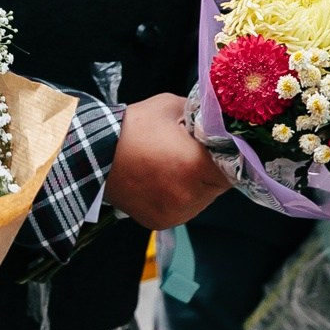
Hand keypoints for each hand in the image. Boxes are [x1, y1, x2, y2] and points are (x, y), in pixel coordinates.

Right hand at [105, 92, 228, 229]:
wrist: (93, 153)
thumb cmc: (132, 128)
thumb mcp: (171, 107)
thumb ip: (202, 115)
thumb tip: (222, 119)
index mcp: (196, 166)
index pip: (236, 166)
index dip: (230, 155)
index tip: (219, 147)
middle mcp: (189, 196)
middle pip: (219, 185)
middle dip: (210, 170)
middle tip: (190, 153)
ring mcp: (175, 213)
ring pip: (202, 199)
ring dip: (195, 185)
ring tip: (170, 167)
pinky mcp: (161, 222)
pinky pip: (183, 209)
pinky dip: (178, 197)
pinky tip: (160, 180)